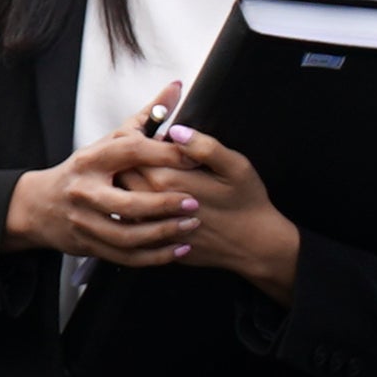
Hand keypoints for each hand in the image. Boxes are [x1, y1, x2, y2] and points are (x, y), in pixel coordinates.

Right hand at [2, 86, 202, 262]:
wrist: (39, 205)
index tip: (194, 158)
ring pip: (127, 234)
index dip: (164, 155)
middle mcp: (84, 190)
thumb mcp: (110, 140)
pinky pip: (125, 256)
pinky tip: (179, 249)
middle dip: (164, 203)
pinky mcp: (88, 245)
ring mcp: (84, 221)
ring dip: (163, 233)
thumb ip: (147, 117)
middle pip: (127, 202)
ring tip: (191, 225)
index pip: (130, 153)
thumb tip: (178, 86)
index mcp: (92, 159)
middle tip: (196, 202)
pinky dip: (155, 256)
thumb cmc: (87, 168)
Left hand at [121, 117, 301, 303]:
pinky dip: (133, 205)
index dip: (137, 136)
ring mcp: (150, 224)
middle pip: (122, 171)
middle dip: (128, 158)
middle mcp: (151, 203)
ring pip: (123, 195)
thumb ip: (204, 146)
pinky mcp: (153, 240)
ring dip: (127, 181)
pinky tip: (152, 198)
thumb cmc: (247, 202)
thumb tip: (176, 129)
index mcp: (167, 179)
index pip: (132, 149)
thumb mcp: (236, 167)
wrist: (254, 247)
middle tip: (145, 150)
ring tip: (147, 172)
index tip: (150, 132)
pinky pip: (131, 218)